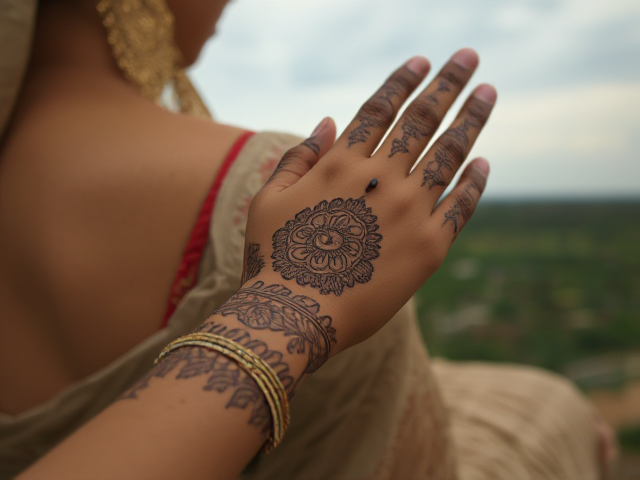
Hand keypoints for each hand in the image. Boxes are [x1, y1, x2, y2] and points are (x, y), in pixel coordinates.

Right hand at [241, 48, 495, 358]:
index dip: (402, 81)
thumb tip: (328, 121)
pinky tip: (484, 162)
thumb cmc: (273, 259)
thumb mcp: (269, 199)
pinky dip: (474, 182)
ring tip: (488, 93)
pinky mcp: (430, 248)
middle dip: (448, 83)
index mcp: (341, 164)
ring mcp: (410, 212)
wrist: (295, 318)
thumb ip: (299, 157)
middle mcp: (382, 179)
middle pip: (422, 120)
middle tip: (469, 57)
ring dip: (470, 119)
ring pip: (448, 154)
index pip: (380, 109)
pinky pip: (460, 206)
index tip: (422, 60)